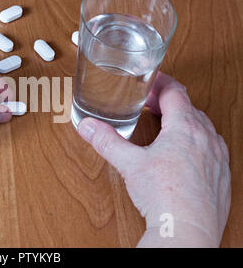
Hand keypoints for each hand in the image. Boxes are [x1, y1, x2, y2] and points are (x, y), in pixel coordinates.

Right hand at [77, 72, 230, 246]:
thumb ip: (107, 141)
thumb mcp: (130, 164)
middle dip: (168, 101)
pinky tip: (183, 153)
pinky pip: (211, 147)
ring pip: (202, 127)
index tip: (151, 80)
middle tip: (151, 103)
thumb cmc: (165, 197)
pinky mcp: (221, 174)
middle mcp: (207, 138)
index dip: (161, 82)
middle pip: (188, 107)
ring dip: (183, 121)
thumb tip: (89, 127)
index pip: (176, 92)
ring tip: (165, 125)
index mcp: (185, 128)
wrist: (187, 229)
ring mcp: (217, 157)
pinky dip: (196, 141)